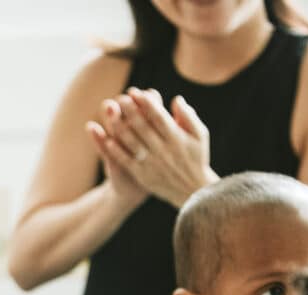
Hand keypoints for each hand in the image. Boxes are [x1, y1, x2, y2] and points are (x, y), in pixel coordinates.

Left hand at [94, 88, 215, 207]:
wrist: (192, 190)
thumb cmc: (197, 158)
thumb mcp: (200, 136)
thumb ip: (189, 117)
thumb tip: (176, 99)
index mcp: (177, 138)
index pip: (159, 117)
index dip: (146, 103)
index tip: (135, 92)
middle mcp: (163, 150)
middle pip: (143, 127)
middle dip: (130, 111)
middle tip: (120, 98)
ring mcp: (152, 163)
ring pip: (132, 143)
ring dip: (120, 127)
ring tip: (110, 114)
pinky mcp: (143, 175)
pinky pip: (127, 161)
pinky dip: (117, 151)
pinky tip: (107, 140)